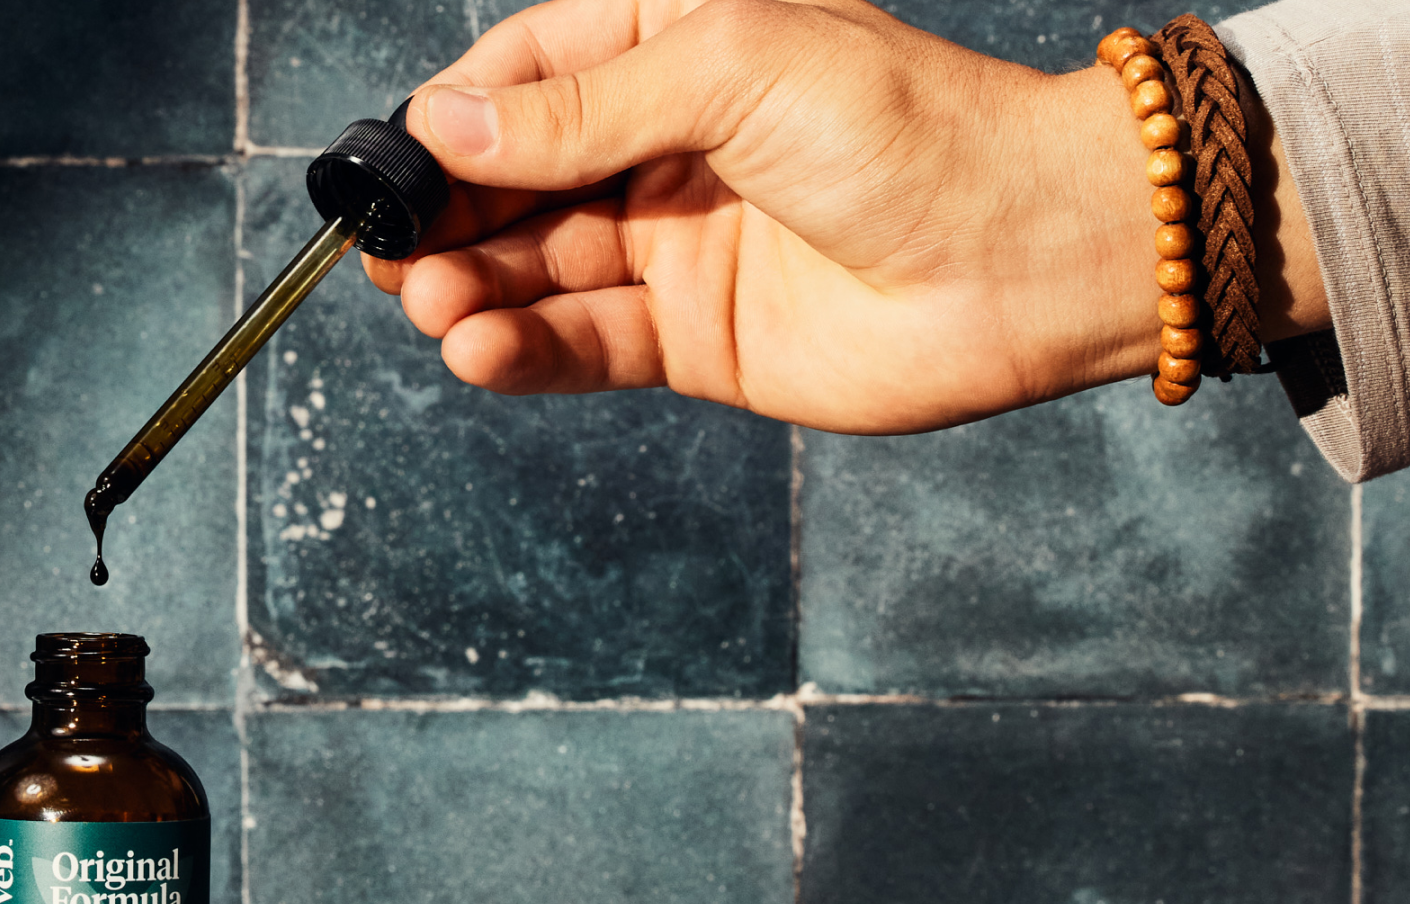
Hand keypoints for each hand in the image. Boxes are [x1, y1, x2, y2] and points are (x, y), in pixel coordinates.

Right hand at [371, 0, 1322, 432]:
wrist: (1022, 255)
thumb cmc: (906, 130)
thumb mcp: (730, 71)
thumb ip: (585, 108)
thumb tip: (450, 126)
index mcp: (674, 46)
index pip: (527, 77)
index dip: (455, 121)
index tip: (393, 164)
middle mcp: (667, 145)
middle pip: (516, 181)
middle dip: (447, 217)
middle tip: (387, 254)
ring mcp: (679, 245)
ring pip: (538, 268)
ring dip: (472, 289)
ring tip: (429, 306)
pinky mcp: (700, 341)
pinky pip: (588, 343)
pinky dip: (527, 350)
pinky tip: (480, 350)